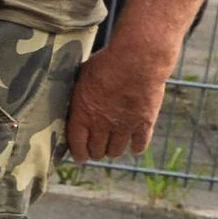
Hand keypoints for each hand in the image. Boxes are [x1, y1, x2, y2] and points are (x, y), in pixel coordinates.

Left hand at [64, 30, 177, 162]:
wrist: (138, 61)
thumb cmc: (107, 63)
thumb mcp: (83, 77)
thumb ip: (79, 94)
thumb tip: (73, 99)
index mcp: (83, 114)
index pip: (77, 144)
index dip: (78, 153)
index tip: (80, 157)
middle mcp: (102, 124)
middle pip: (97, 150)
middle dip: (95, 152)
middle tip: (96, 150)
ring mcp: (124, 126)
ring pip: (116, 150)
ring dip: (113, 151)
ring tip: (112, 148)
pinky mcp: (144, 123)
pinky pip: (139, 145)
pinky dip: (135, 147)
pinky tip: (133, 146)